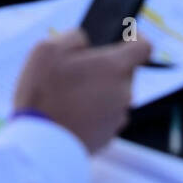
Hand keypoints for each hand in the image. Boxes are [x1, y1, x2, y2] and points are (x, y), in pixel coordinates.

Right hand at [12, 29, 150, 153]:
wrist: (38, 145)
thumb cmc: (42, 93)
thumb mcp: (49, 48)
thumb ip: (75, 38)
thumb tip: (86, 43)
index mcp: (114, 67)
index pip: (144, 48)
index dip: (136, 38)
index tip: (126, 37)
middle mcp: (124, 93)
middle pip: (124, 73)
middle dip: (105, 68)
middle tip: (76, 72)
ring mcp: (118, 117)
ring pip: (114, 96)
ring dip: (98, 92)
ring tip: (67, 97)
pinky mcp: (108, 137)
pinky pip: (105, 117)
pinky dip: (92, 113)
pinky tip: (69, 115)